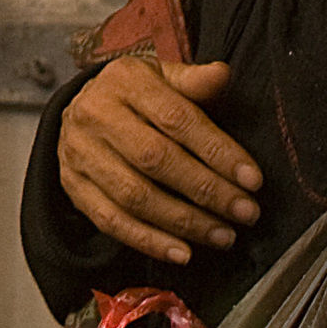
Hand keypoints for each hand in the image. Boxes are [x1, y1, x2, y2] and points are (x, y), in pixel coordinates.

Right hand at [59, 57, 264, 264]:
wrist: (79, 110)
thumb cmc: (132, 96)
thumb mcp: (161, 76)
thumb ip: (193, 81)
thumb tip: (223, 74)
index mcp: (124, 81)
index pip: (177, 118)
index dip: (218, 151)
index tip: (252, 179)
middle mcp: (97, 115)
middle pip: (156, 159)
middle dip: (207, 191)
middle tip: (245, 212)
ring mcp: (81, 153)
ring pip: (135, 195)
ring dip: (185, 222)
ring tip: (223, 234)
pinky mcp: (74, 187)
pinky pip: (111, 221)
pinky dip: (149, 242)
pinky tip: (183, 253)